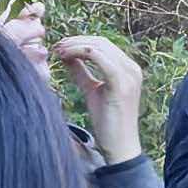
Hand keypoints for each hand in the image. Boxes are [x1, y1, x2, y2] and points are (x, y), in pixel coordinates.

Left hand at [53, 34, 147, 162]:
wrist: (120, 147)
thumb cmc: (107, 123)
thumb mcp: (92, 91)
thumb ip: (82, 73)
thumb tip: (67, 57)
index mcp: (128, 69)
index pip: (102, 45)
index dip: (79, 42)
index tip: (60, 48)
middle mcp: (132, 68)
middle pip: (100, 42)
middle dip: (75, 41)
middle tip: (56, 47)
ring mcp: (129, 74)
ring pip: (98, 46)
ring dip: (74, 46)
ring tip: (58, 52)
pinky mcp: (121, 83)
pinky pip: (98, 57)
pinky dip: (79, 53)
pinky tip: (65, 58)